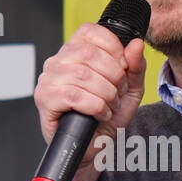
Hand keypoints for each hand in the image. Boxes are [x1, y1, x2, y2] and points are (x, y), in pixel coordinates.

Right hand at [33, 22, 147, 180]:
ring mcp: (48, 80)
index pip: (90, 31)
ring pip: (83, 76)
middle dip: (113, 76)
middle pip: (89, 54)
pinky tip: (99, 114)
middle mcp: (57, 62)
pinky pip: (74, 96)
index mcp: (74, 52)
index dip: (113, 47)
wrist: (94, 149)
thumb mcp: (128, 90)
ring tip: (109, 106)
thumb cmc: (106, 117)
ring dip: (106, 94)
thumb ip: (135, 67)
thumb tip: (136, 44)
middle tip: (117, 93)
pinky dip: (95, 106)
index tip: (123, 67)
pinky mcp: (45, 100)